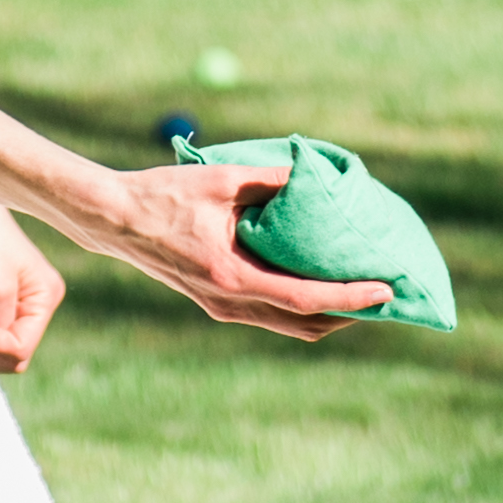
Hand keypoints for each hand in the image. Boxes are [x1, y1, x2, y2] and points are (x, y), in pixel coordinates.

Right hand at [82, 158, 390, 345]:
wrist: (114, 220)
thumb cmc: (163, 195)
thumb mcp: (220, 180)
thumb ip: (270, 180)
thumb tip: (314, 176)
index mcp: (233, 277)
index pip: (306, 299)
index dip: (350, 298)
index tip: (386, 290)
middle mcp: (229, 303)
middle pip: (306, 325)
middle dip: (352, 315)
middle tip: (388, 296)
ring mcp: (222, 307)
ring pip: (291, 325)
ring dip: (331, 315)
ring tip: (365, 295)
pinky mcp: (218, 302)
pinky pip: (272, 315)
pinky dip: (305, 307)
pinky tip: (322, 285)